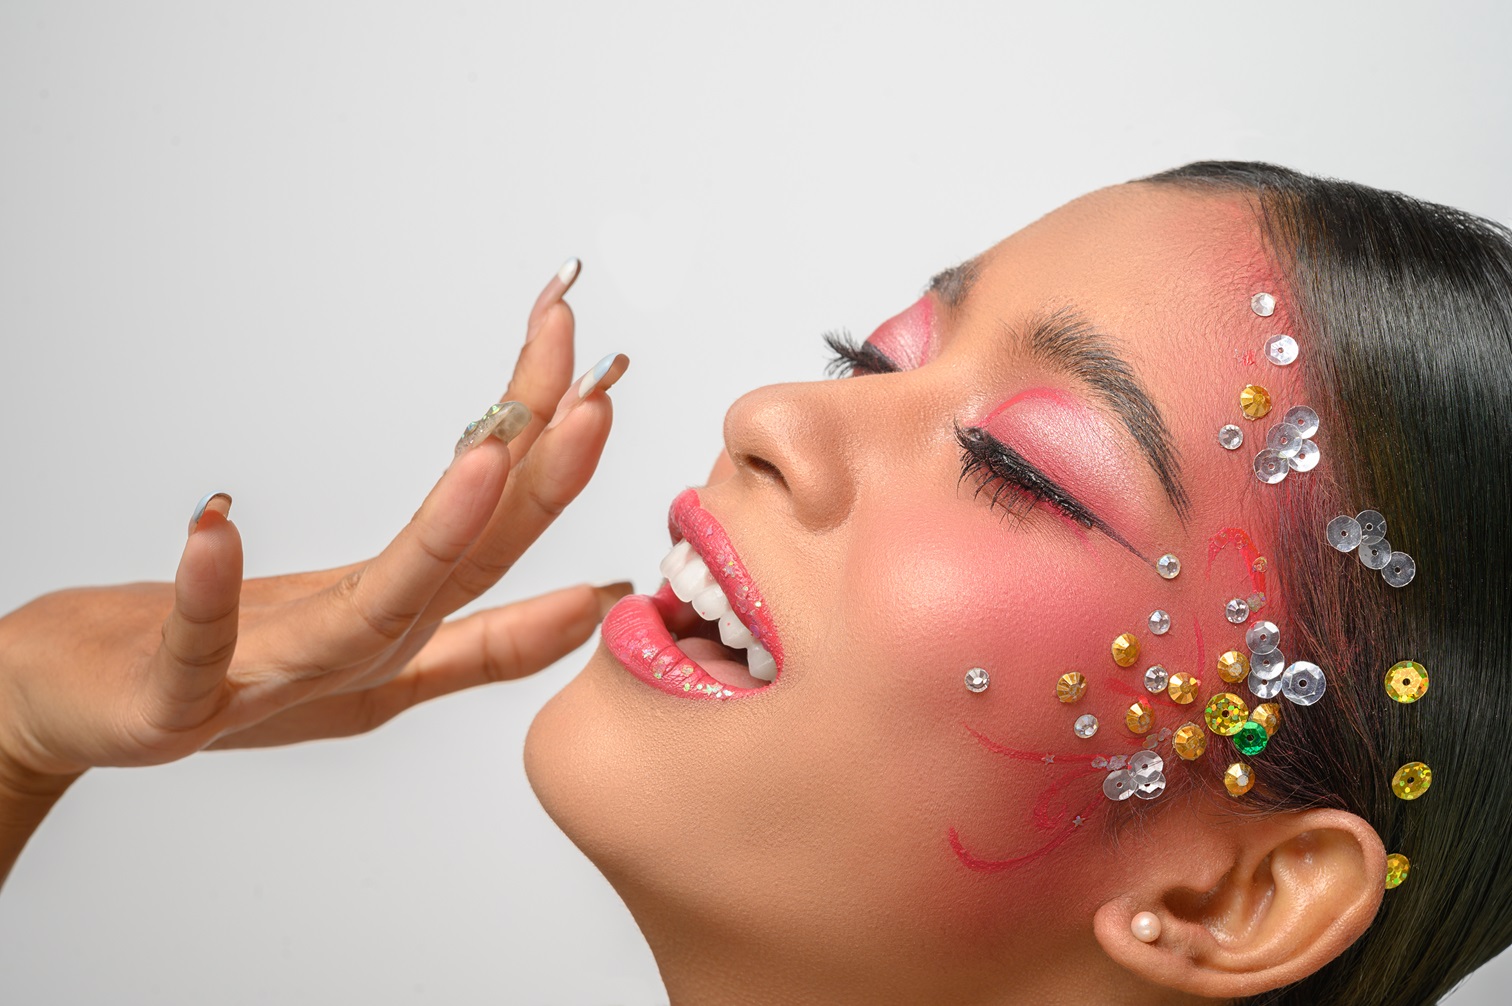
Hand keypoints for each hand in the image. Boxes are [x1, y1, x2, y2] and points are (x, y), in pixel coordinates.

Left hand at [0, 260, 628, 779]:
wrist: (107, 711)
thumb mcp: (384, 660)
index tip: (601, 379)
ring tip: (488, 460)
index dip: (554, 464)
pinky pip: (197, 648)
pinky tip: (213, 525)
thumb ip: (488, 641)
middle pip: (463, 568)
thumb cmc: (241, 675)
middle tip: (594, 401)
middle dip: (537, 486)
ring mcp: (277, 678)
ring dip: (437, 539)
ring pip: (369, 614)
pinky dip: (207, 595)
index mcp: (405, 626)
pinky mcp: (180, 702)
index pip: (498, 535)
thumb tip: (594, 600)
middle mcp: (359, 652)